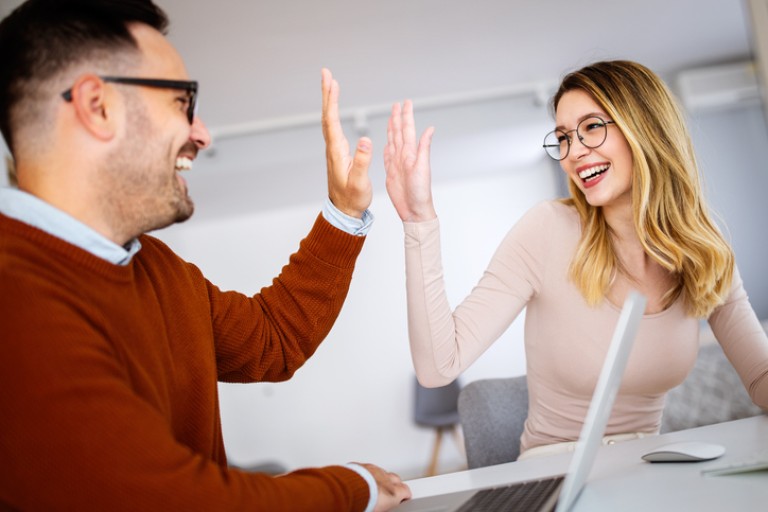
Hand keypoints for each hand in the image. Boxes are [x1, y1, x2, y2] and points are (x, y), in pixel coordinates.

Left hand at [321, 68, 372, 218]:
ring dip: (330, 101)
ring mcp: (334, 150)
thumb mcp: (360, 182)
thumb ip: (362, 161)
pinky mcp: (338, 153)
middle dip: (328, 93)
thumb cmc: (353, 198)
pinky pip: (333, 127)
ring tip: (331, 84)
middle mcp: (332, 148)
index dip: (332, 100)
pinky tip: (335, 109)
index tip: (332, 82)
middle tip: (326, 73)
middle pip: (328, 115)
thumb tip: (364, 139)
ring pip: (329, 120)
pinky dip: (333, 113)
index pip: (332, 120)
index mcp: (337, 152)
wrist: (345, 211)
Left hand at [359, 463, 411, 510]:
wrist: (348, 491)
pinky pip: (368, 469)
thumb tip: (383, 506)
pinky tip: (363, 480)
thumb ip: (385, 505)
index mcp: (393, 493)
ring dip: (381, 478)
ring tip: (375, 486)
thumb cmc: (363, 503)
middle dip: (395, 484)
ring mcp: (374, 471)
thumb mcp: (379, 509)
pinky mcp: (361, 467)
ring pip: (382, 472)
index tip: (404, 497)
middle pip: (396, 479)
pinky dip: (368, 473)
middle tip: (391, 491)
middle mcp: (386, 479)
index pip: (405, 491)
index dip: (405, 494)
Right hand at [383, 100, 435, 221]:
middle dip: (398, 118)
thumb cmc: (420, 192)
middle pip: (399, 133)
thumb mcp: (422, 167)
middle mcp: (404, 156)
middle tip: (397, 105)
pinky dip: (386, 147)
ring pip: (393, 142)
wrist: (414, 210)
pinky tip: (387, 142)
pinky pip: (387, 156)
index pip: (408, 130)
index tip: (405, 103)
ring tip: (391, 118)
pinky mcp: (391, 173)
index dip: (406, 116)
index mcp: (411, 153)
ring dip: (392, 129)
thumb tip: (430, 129)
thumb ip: (424, 147)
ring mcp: (397, 164)